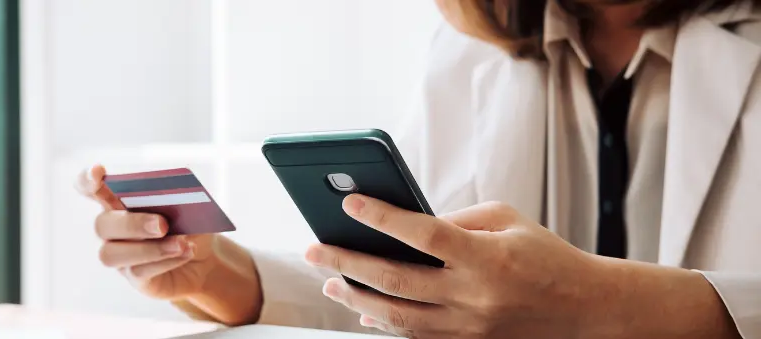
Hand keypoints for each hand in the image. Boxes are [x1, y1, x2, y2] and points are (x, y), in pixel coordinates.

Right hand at [76, 165, 262, 324]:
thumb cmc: (188, 224)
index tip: (98, 171)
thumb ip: (174, 198)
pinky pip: (139, 271)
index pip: (90, 188)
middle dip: (132, 223)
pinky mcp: (135, 278)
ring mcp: (120, 256)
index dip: (87, 180)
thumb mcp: (188, 207)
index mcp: (118, 202)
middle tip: (163, 225)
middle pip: (102, 225)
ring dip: (149, 248)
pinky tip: (186, 252)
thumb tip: (172, 197)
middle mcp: (112, 229)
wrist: (204, 258)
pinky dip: (166, 261)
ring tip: (181, 243)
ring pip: (113, 254)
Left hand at [304, 195, 604, 337]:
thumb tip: (407, 225)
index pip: (423, 234)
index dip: (383, 216)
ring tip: (330, 280)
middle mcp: (474, 295)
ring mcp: (469, 327)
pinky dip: (384, 324)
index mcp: (486, 256)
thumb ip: (457, 219)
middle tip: (314, 249)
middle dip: (348, 262)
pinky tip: (363, 310)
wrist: (585, 309)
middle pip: (396, 280)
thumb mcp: (507, 220)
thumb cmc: (546, 256)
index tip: (351, 202)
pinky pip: (415, 337)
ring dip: (356, 298)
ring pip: (397, 317)